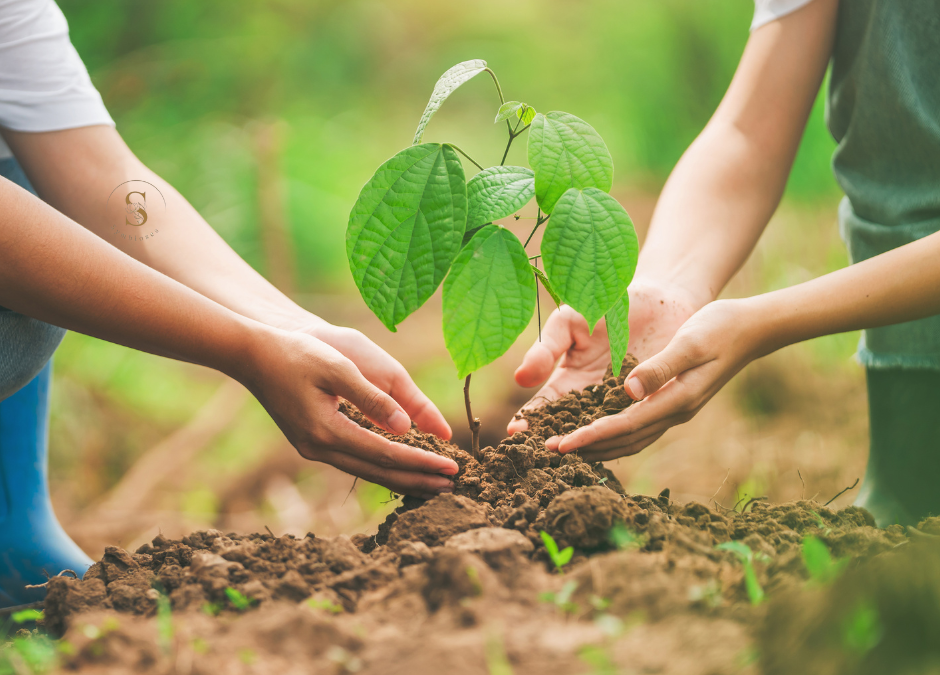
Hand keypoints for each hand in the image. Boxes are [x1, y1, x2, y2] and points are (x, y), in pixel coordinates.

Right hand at [239, 326, 458, 498]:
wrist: (253, 356)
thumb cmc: (297, 354)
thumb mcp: (339, 368)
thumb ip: (373, 398)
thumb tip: (406, 426)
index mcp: (327, 430)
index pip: (386, 454)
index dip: (421, 462)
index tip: (451, 467)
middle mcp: (319, 448)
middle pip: (378, 472)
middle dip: (417, 479)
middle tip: (452, 486)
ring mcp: (312, 449)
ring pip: (365, 471)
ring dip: (401, 478)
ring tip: (433, 484)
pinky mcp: (311, 443)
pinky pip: (354, 462)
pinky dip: (381, 467)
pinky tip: (399, 469)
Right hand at [507, 281, 700, 433]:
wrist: (657, 299)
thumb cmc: (605, 305)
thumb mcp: (568, 323)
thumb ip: (546, 349)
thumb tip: (521, 379)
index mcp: (568, 380)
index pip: (544, 407)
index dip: (530, 420)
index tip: (516, 431)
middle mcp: (592, 399)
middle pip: (570, 427)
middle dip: (556, 439)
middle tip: (545, 451)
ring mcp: (620, 404)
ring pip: (602, 430)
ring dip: (588, 442)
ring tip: (574, 452)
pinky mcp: (649, 404)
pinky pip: (636, 422)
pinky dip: (625, 432)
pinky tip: (616, 439)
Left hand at [547, 298, 763, 459]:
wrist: (750, 328)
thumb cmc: (718, 328)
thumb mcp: (690, 342)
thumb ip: (660, 367)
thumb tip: (629, 391)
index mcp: (677, 399)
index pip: (624, 426)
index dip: (590, 437)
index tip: (561, 445)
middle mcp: (675, 412)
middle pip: (624, 441)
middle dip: (587, 449)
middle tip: (549, 452)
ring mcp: (675, 410)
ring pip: (631, 439)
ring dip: (599, 447)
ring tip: (566, 449)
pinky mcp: (673, 403)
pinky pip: (638, 428)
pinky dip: (614, 436)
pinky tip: (596, 433)